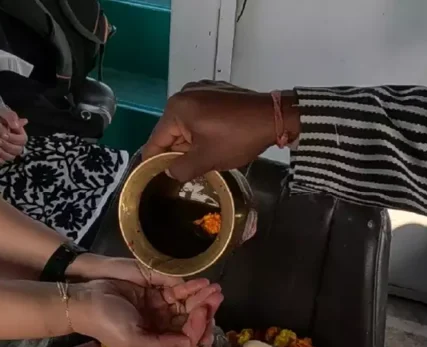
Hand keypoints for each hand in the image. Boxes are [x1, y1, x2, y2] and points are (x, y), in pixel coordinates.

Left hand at [0, 106, 27, 167]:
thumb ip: (10, 116)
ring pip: (13, 156)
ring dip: (5, 153)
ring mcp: (5, 151)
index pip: (23, 138)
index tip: (4, 134)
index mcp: (13, 131)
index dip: (15, 138)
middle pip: (19, 148)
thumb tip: (23, 122)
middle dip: (9, 145)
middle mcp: (11, 141)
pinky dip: (2, 160)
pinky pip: (5, 162)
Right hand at [67, 255, 217, 346]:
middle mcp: (163, 330)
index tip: (200, 314)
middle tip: (217, 298)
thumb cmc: (107, 324)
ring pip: (190, 307)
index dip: (198, 329)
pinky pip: (180, 293)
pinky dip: (192, 288)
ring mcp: (161, 312)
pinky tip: (202, 283)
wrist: (86, 300)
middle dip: (207, 313)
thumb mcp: (133, 343)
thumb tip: (190, 346)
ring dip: (204, 299)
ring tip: (216, 289)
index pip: (188, 341)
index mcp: (158, 346)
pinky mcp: (157, 294)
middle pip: (193, 324)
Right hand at [142, 81, 297, 181]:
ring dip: (191, 142)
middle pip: (171, 131)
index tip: (151, 177)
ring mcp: (202, 89)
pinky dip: (202, 130)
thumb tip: (170, 172)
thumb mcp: (206, 159)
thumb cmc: (237, 138)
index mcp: (177, 108)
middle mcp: (185, 94)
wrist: (275, 117)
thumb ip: (181, 168)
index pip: (156, 140)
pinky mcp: (217, 91)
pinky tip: (214, 142)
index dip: (153, 161)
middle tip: (185, 172)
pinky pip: (201, 114)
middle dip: (177, 151)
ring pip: (187, 124)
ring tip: (202, 159)